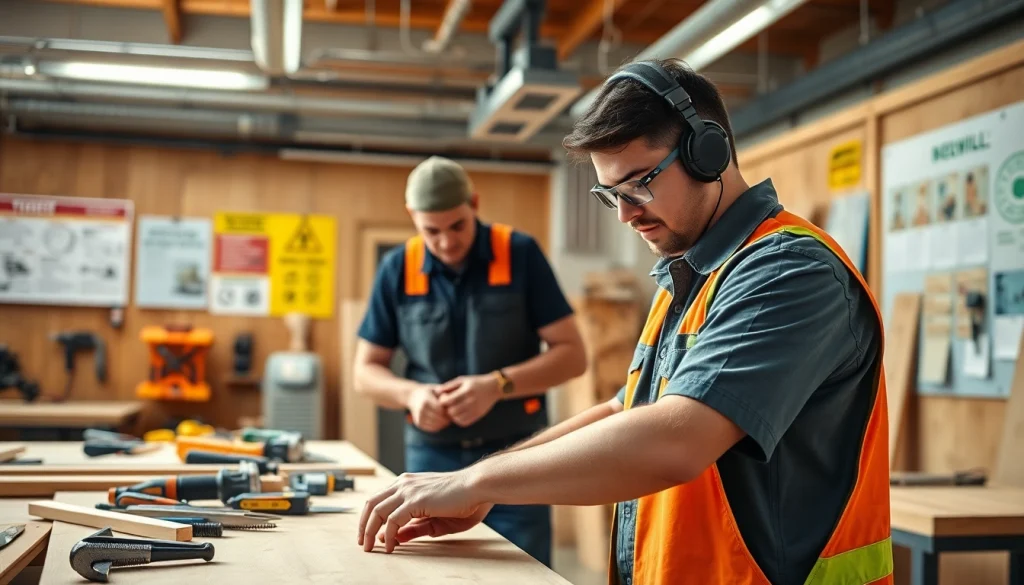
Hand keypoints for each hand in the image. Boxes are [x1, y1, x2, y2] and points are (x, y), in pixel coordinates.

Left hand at [358, 471, 489, 552]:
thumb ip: (415, 527)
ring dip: (369, 531)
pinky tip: (391, 546)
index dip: (371, 517)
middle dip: (363, 524)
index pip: (380, 498)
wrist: (478, 486)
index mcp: (408, 483)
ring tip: (370, 547)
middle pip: (371, 503)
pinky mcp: (415, 500)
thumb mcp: (435, 519)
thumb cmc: (464, 500)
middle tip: (363, 542)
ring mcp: (408, 490)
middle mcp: (404, 483)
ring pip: (376, 511)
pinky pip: (392, 520)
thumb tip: (396, 538)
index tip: (371, 535)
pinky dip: (388, 535)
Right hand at [406, 385, 450, 432]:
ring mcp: (419, 417)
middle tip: (452, 415)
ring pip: (436, 425)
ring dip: (443, 423)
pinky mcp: (418, 423)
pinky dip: (438, 426)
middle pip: (439, 419)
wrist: (412, 396)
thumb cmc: (429, 392)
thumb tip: (454, 399)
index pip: (441, 410)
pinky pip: (432, 429)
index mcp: (426, 400)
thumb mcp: (436, 389)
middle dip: (447, 418)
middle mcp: (421, 409)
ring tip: (447, 418)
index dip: (448, 411)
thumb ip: (445, 394)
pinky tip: (441, 421)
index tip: (452, 409)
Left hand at [436, 374, 500, 427]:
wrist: (494, 388)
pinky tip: (459, 413)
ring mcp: (475, 410)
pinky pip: (463, 422)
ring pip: (456, 418)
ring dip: (452, 415)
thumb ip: (449, 386)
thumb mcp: (462, 380)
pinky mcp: (478, 415)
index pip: (448, 400)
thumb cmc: (475, 382)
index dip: (442, 400)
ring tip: (453, 409)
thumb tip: (436, 392)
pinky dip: (458, 420)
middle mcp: (471, 401)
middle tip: (447, 405)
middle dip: (446, 409)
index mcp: (467, 391)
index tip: (444, 397)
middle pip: (451, 411)